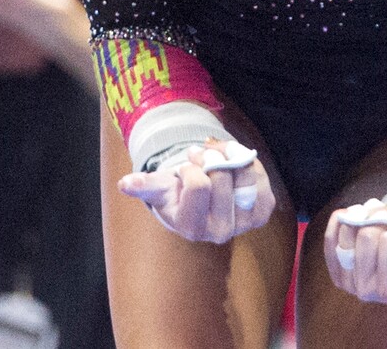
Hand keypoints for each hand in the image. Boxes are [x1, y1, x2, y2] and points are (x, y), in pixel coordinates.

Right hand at [117, 140, 275, 243]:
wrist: (202, 199)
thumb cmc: (178, 192)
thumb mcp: (160, 188)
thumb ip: (144, 185)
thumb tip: (125, 183)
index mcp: (191, 227)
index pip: (198, 184)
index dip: (191, 167)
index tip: (186, 167)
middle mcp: (219, 232)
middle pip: (222, 176)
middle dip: (210, 157)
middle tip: (201, 157)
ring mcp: (244, 224)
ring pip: (245, 174)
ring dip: (231, 155)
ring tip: (218, 155)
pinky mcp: (261, 212)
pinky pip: (261, 178)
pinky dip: (250, 163)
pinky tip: (235, 163)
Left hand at [325, 199, 386, 304]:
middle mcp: (368, 291)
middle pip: (366, 235)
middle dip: (383, 218)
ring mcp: (350, 283)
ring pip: (348, 231)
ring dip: (365, 216)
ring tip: (382, 219)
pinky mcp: (339, 274)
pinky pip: (330, 239)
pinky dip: (339, 221)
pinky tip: (353, 214)